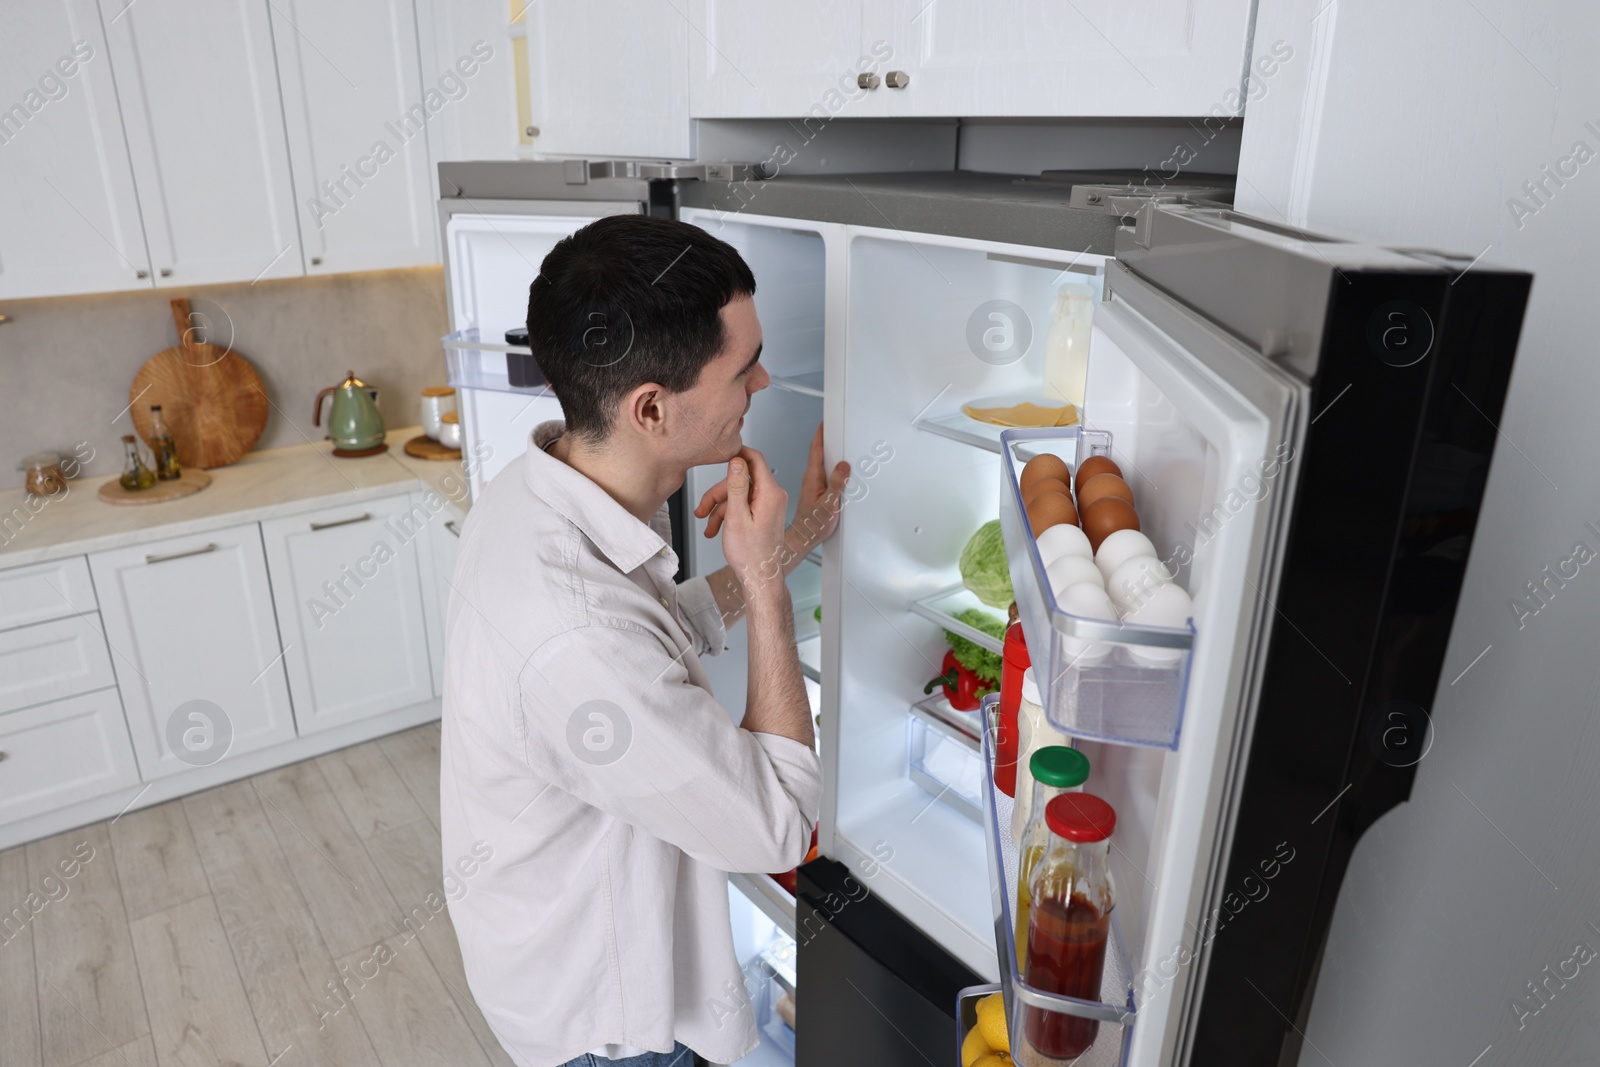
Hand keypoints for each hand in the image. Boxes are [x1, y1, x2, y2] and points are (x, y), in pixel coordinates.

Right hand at [695, 424, 849, 546]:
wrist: (760, 577)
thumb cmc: (751, 554)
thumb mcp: (737, 517)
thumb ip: (736, 486)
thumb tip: (737, 461)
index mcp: (770, 493)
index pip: (755, 459)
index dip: (736, 454)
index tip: (720, 454)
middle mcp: (773, 496)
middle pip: (741, 479)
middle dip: (719, 493)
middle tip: (703, 508)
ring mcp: (769, 504)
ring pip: (738, 494)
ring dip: (719, 507)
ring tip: (708, 525)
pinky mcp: (764, 513)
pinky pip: (743, 505)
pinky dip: (728, 514)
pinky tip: (716, 528)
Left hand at [789, 423, 849, 550]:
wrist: (805, 537)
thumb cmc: (813, 524)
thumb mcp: (829, 505)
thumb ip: (836, 485)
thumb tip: (843, 467)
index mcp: (812, 477)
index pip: (816, 448)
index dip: (821, 433)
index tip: (826, 421)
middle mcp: (811, 478)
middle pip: (819, 451)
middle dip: (827, 438)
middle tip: (836, 427)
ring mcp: (813, 483)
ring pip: (822, 461)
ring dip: (829, 451)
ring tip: (840, 443)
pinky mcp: (816, 489)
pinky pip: (824, 471)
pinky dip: (831, 464)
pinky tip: (839, 467)